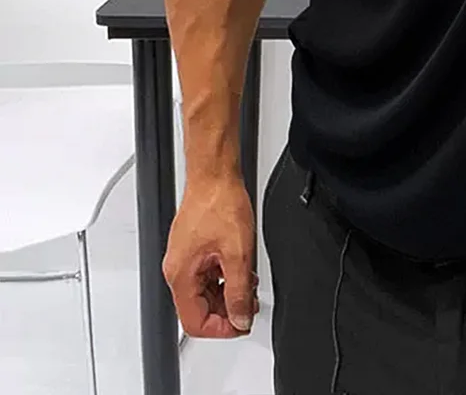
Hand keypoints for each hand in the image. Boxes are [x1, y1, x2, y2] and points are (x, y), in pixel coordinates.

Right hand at [163, 172, 258, 337]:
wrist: (215, 175)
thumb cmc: (219, 203)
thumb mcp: (238, 252)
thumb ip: (239, 290)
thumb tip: (240, 318)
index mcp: (181, 275)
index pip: (194, 323)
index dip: (222, 328)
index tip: (242, 322)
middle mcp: (178, 269)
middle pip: (199, 309)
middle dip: (227, 310)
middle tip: (250, 303)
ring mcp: (184, 258)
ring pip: (205, 292)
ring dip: (228, 293)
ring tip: (249, 284)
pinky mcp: (193, 249)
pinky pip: (207, 275)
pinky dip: (225, 278)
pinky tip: (241, 269)